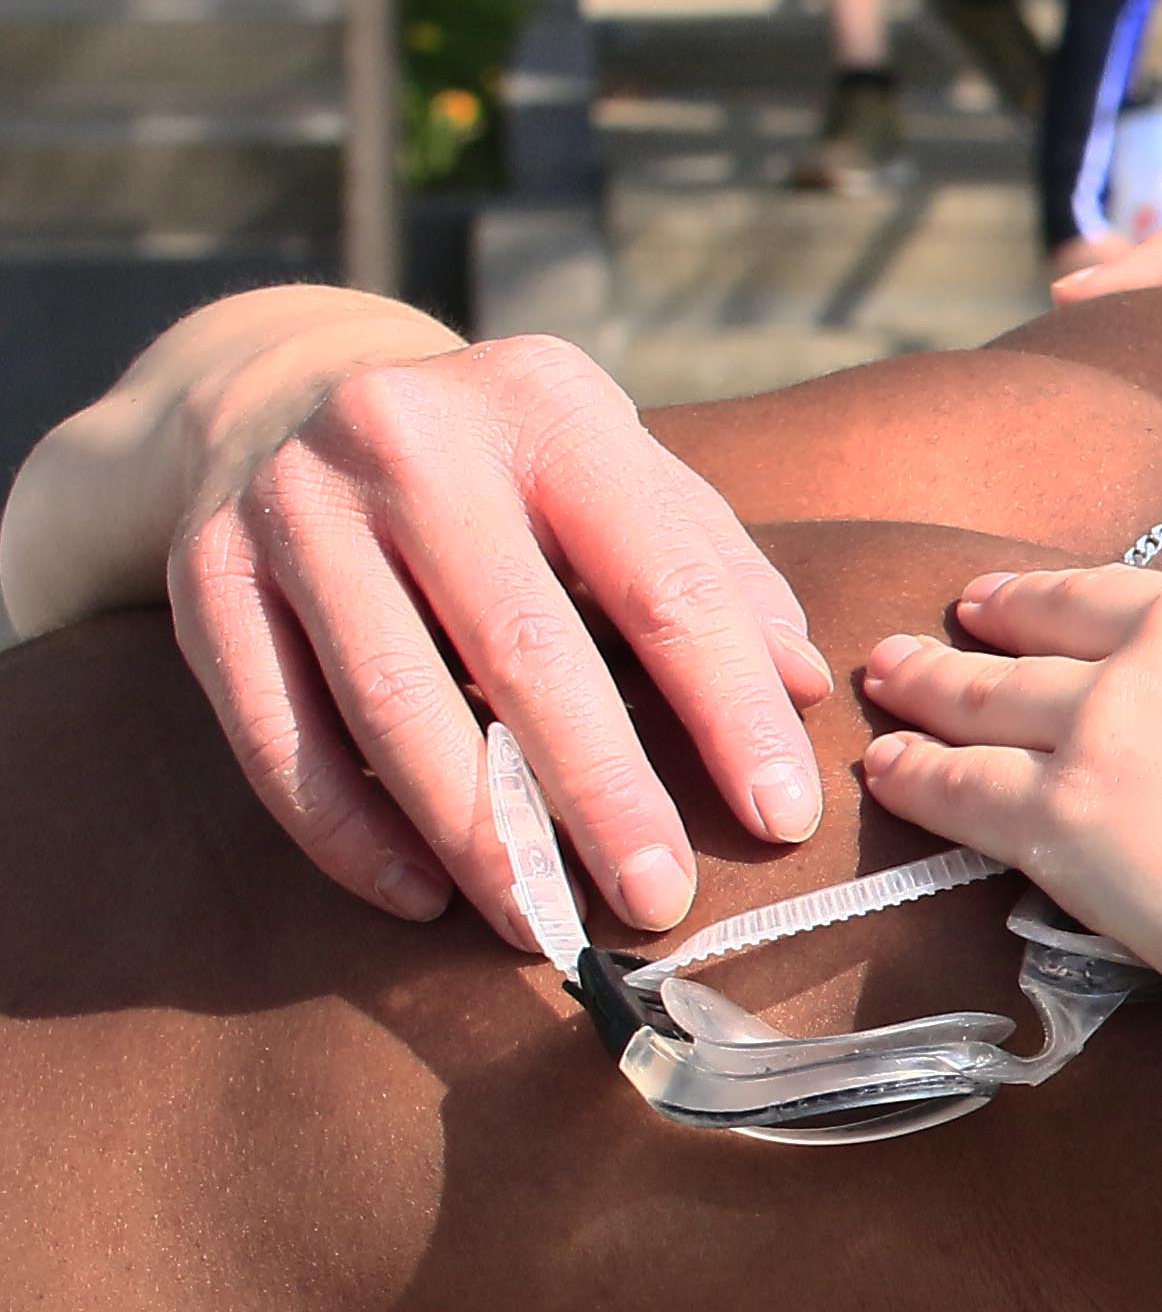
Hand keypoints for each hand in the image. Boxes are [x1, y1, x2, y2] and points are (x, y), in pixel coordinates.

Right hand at [173, 336, 830, 944]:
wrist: (274, 391)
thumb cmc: (501, 466)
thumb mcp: (616, 473)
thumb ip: (717, 572)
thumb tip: (806, 689)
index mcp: (542, 405)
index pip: (664, 581)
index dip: (730, 711)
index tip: (783, 819)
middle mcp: (406, 438)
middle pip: (525, 650)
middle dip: (603, 795)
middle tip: (661, 901)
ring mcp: (291, 505)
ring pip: (392, 704)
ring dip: (478, 832)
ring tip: (544, 920)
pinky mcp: (205, 576)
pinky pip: (277, 734)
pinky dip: (347, 831)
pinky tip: (420, 894)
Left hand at [852, 558, 1161, 1045]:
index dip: (1137, 606)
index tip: (1106, 612)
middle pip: (1068, 612)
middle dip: (1008, 608)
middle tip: (967, 608)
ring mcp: (1114, 716)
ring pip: (990, 686)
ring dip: (928, 677)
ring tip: (890, 671)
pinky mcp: (1063, 811)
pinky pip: (959, 783)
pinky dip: (912, 771)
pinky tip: (885, 767)